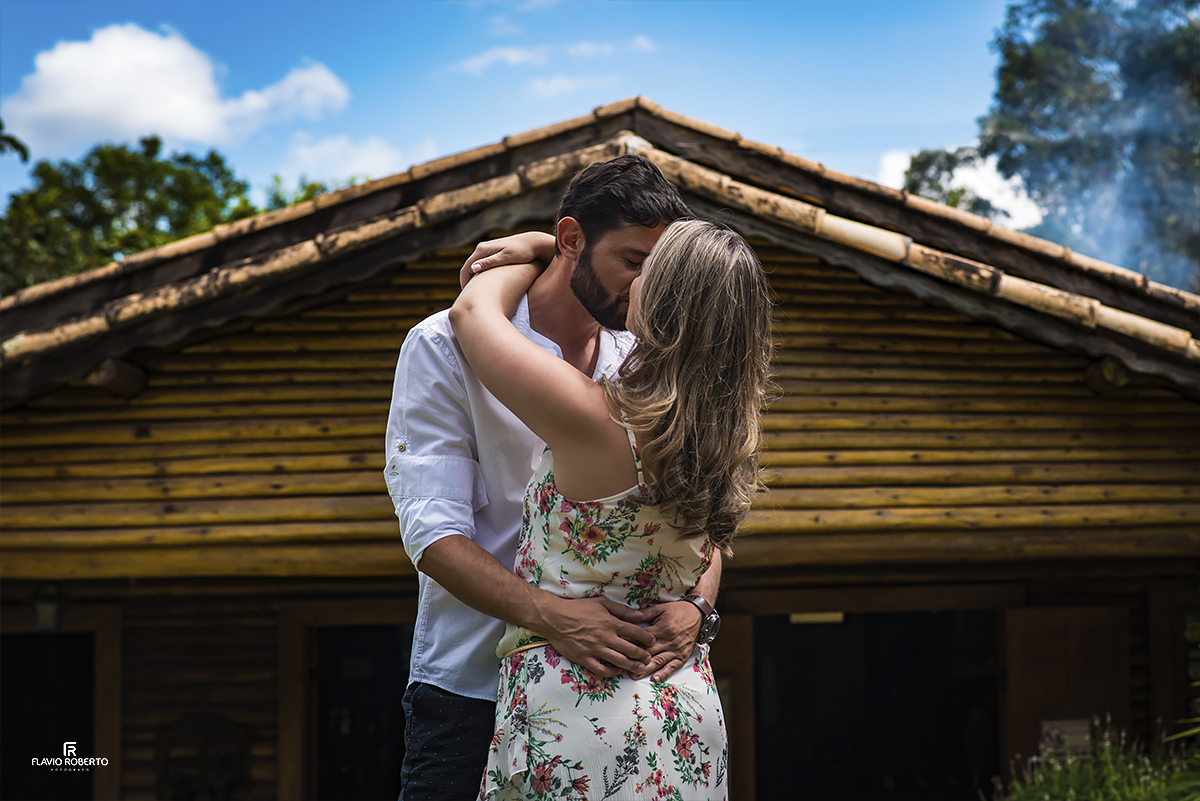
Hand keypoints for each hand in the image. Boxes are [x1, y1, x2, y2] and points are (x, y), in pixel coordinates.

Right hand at [460, 231, 555, 287]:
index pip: (466, 268)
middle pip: (469, 268)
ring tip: (478, 294)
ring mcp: (487, 250)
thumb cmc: (523, 251)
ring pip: (475, 267)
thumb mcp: (506, 258)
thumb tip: (474, 268)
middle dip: (468, 282)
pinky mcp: (494, 253)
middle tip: (471, 298)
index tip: (468, 296)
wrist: (534, 243)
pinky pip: (482, 266)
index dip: (465, 283)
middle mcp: (482, 248)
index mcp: (482, 250)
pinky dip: (482, 276)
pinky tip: (487, 286)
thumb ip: (490, 263)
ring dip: (475, 280)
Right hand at [539, 596, 653, 677]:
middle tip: (648, 658)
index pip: (636, 632)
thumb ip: (621, 610)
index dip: (647, 638)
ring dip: (632, 666)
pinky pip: (602, 670)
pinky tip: (617, 671)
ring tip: (640, 668)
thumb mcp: (601, 602)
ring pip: (619, 661)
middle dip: (643, 655)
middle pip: (631, 650)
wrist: (554, 618)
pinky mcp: (585, 659)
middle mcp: (606, 637)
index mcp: (611, 622)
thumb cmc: (578, 608)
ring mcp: (595, 650)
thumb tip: (640, 616)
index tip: (652, 641)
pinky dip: (612, 672)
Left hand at [628, 601, 702, 681]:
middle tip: (622, 665)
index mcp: (662, 628)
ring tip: (633, 675)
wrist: (697, 615)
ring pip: (659, 661)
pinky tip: (655, 679)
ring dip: (646, 670)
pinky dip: (664, 674)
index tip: (619, 647)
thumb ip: (644, 613)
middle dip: (635, 659)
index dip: (630, 642)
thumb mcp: (660, 608)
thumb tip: (629, 617)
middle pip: (649, 652)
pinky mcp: (682, 656)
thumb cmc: (677, 610)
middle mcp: (669, 641)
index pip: (643, 638)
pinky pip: (672, 667)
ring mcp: (676, 650)